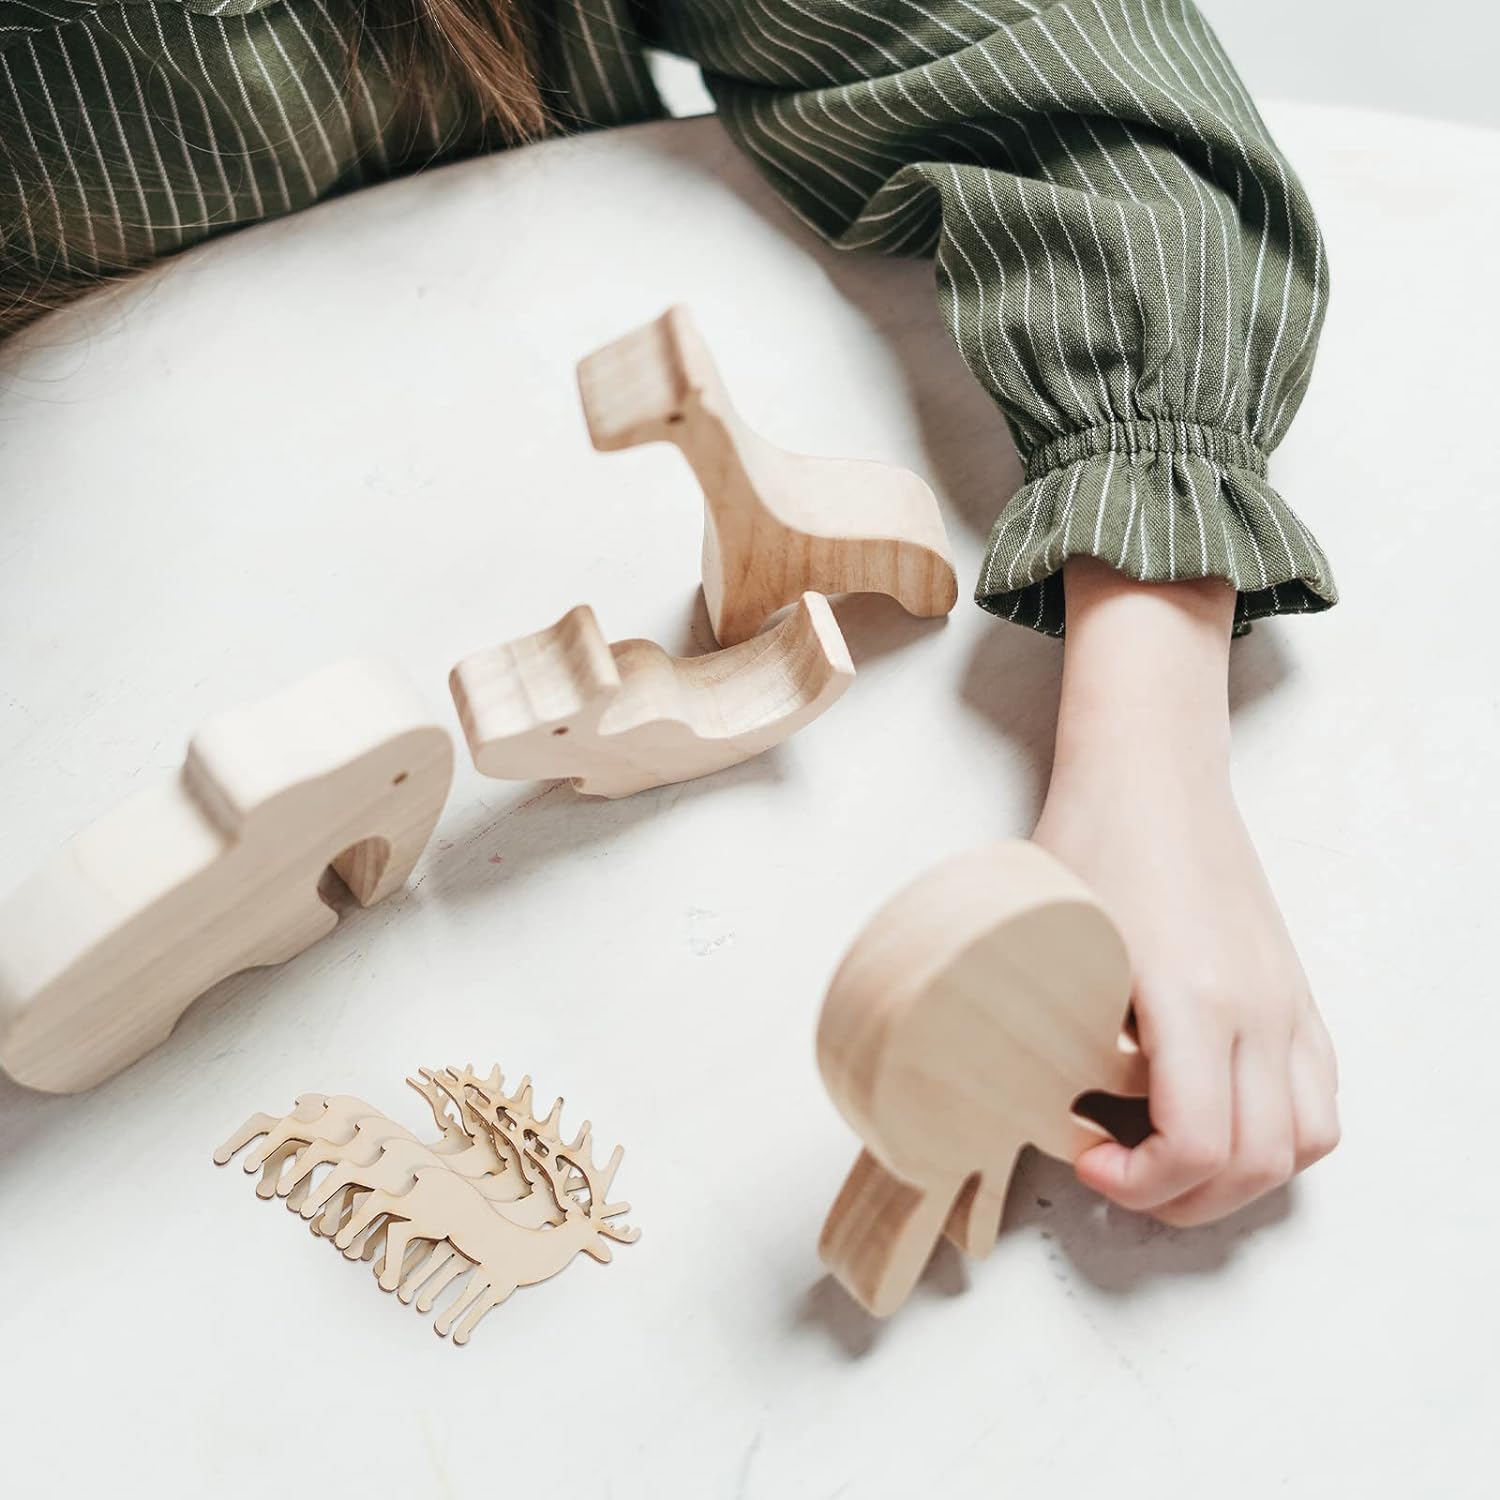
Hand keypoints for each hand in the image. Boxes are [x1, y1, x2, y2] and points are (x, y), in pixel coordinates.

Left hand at [1032, 559, 1339, 1226]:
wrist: (1152, 773)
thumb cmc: (1093, 841)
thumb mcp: (1051, 938)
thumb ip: (1052, 1031)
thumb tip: (1038, 1105)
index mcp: (1193, 995)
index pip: (1197, 1145)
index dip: (1140, 1183)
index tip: (1086, 1159)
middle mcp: (1257, 1007)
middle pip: (1256, 1163)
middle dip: (1182, 1199)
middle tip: (1117, 1178)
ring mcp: (1287, 1000)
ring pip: (1305, 1142)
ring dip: (1240, 1178)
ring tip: (1169, 1165)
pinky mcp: (1296, 991)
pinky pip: (1321, 1097)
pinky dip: (1281, 1136)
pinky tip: (1220, 1123)